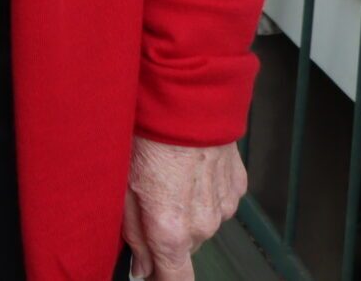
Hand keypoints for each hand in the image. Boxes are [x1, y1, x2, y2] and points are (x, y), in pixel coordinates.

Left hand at [122, 136, 244, 280]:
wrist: (185, 98)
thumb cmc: (146, 137)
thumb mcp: (123, 187)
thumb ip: (134, 235)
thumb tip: (143, 268)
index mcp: (171, 230)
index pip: (176, 279)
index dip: (161, 278)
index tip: (151, 272)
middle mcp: (203, 225)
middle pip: (184, 247)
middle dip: (167, 232)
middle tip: (149, 196)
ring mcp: (224, 206)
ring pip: (202, 223)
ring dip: (187, 209)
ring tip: (170, 175)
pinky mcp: (237, 186)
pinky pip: (218, 200)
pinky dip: (204, 190)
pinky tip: (189, 165)